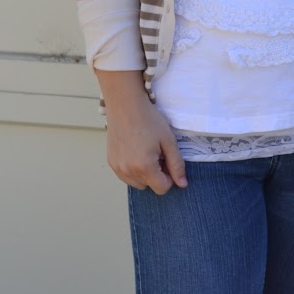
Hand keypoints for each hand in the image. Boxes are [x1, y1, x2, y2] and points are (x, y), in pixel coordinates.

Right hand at [95, 70, 187, 194]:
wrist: (125, 105)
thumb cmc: (148, 120)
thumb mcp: (168, 141)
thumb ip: (177, 165)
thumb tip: (182, 184)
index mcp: (144, 167)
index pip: (162, 188)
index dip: (169, 177)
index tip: (168, 161)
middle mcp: (128, 171)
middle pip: (149, 186)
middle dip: (156, 175)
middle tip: (157, 153)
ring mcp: (117, 168)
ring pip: (137, 183)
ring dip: (144, 174)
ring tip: (145, 152)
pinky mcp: (111, 162)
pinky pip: (126, 175)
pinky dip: (133, 169)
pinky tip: (135, 151)